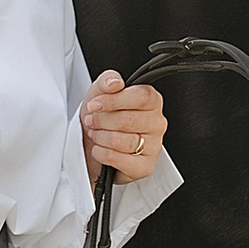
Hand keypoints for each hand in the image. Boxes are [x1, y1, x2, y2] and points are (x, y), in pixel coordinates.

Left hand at [81, 69, 166, 187]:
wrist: (91, 144)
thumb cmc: (101, 117)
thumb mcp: (100, 92)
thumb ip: (108, 80)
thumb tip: (115, 83)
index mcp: (152, 102)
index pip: (141, 96)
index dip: (114, 100)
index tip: (95, 104)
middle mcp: (157, 123)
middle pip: (129, 120)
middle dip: (102, 120)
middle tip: (91, 121)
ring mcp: (153, 147)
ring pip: (122, 141)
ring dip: (100, 137)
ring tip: (96, 134)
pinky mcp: (145, 167)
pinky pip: (118, 159)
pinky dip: (101, 153)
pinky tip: (100, 149)